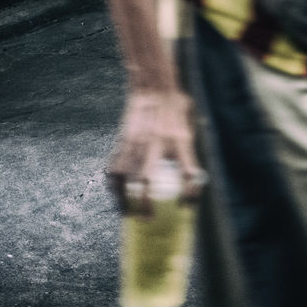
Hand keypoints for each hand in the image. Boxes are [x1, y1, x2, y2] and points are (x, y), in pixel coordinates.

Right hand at [107, 87, 202, 212]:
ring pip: (125, 176)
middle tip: (146, 220)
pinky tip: (117, 193)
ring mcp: (136, 141)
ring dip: (124, 197)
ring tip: (127, 213)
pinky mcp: (123, 140)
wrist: (154, 86)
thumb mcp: (188, 128)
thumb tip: (192, 178)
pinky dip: (114, 183)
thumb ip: (188, 153)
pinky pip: (114, 166)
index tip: (187, 205)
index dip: (189, 190)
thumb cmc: (175, 107)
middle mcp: (156, 142)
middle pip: (146, 179)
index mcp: (179, 138)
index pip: (187, 169)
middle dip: (144, 203)